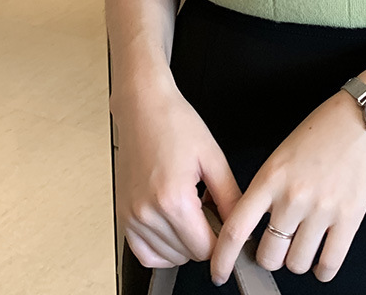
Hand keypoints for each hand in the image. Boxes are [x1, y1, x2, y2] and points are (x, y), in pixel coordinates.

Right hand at [112, 77, 243, 267]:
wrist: (143, 107)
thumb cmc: (175, 123)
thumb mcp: (213, 158)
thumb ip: (230, 197)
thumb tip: (242, 225)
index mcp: (173, 199)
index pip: (205, 248)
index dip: (223, 240)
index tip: (229, 225)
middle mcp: (147, 213)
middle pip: (187, 254)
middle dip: (206, 238)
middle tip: (211, 209)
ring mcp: (131, 216)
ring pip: (168, 257)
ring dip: (185, 243)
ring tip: (192, 211)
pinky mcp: (123, 215)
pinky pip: (144, 252)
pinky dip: (162, 248)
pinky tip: (175, 226)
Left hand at [208, 89, 365, 285]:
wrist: (362, 118)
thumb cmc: (323, 130)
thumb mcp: (281, 154)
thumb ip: (267, 189)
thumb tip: (254, 224)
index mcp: (271, 177)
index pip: (236, 229)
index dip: (223, 258)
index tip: (219, 271)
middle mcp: (293, 196)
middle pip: (268, 255)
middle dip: (270, 257)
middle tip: (277, 246)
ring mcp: (322, 208)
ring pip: (297, 264)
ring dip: (297, 261)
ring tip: (303, 245)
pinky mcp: (349, 217)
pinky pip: (329, 263)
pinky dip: (322, 269)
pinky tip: (322, 257)